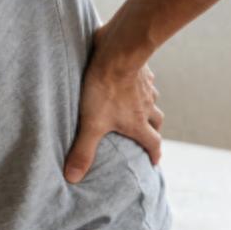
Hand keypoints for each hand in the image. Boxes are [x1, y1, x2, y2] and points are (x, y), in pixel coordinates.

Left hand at [64, 27, 163, 182]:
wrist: (117, 50)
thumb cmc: (104, 88)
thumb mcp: (91, 123)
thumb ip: (83, 150)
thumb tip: (72, 178)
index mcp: (137, 122)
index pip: (152, 143)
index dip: (154, 154)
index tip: (154, 162)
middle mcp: (146, 106)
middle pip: (157, 121)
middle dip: (154, 130)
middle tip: (148, 135)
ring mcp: (146, 87)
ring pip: (153, 100)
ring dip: (148, 106)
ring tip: (139, 108)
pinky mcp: (141, 69)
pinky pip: (145, 79)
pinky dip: (141, 84)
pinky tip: (131, 80)